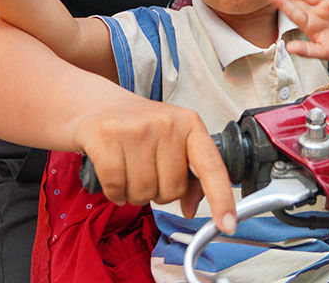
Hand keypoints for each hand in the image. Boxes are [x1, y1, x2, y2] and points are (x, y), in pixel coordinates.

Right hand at [72, 94, 235, 231]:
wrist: (100, 105)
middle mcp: (167, 123)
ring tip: (130, 172)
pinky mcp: (107, 137)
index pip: (211, 165)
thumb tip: (191, 209)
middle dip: (160, 193)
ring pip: (144, 193)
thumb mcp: (172, 143)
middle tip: (148, 173)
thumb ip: (189, 175)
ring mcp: (137, 129)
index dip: (221, 198)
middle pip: (173, 189)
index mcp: (190, 124)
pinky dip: (115, 193)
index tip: (228, 223)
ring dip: (135, 194)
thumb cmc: (140, 128)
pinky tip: (115, 180)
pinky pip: (116, 187)